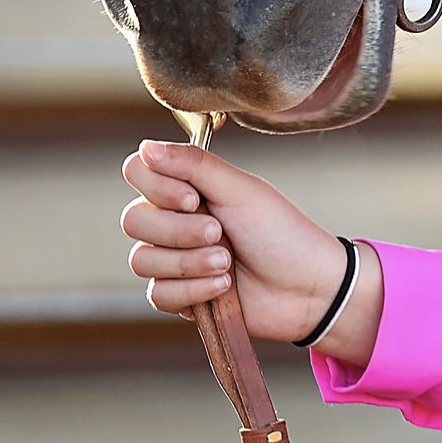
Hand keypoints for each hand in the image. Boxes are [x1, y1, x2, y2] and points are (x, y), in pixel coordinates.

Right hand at [121, 139, 380, 361]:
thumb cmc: (281, 232)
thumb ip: (194, 165)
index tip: (194, 198)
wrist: (308, 287)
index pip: (137, 172)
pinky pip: (158, 293)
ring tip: (228, 263)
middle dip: (179, 230)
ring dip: (190, 262)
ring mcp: (174, 259)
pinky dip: (193, 290)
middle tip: (219, 232)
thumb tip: (146, 146)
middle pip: (133, 220)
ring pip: (142, 260)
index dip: (157, 186)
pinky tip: (224, 287)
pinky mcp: (179, 295)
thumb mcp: (241, 190)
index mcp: (188, 188)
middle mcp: (174, 221)